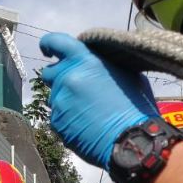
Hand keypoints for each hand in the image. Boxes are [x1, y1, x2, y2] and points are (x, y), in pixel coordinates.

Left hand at [40, 33, 158, 167]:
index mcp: (85, 61)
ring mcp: (60, 101)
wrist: (130, 141)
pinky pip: (57, 117)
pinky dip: (68, 120)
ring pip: (55, 97)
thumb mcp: (126, 74)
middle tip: (78, 90)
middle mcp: (68, 78)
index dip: (48, 44)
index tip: (47, 50)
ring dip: (66, 101)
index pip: (56, 41)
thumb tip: (93, 63)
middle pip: (50, 73)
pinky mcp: (57, 122)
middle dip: (59, 78)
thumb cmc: (135, 107)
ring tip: (89, 113)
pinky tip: (86, 126)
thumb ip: (102, 63)